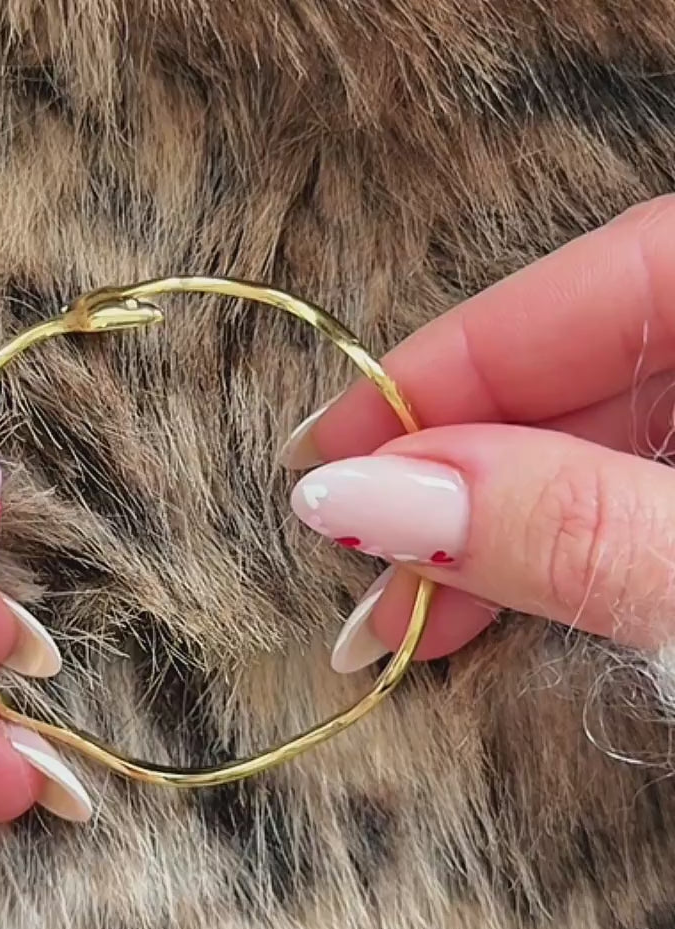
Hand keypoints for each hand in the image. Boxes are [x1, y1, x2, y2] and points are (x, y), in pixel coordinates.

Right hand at [278, 194, 674, 670]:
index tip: (322, 449)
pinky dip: (551, 555)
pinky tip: (479, 605)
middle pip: (575, 372)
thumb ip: (571, 526)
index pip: (584, 290)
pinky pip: (625, 498)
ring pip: (593, 446)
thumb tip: (360, 495)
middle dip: (450, 473)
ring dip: (485, 534)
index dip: (438, 371)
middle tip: (347, 549)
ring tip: (398, 619)